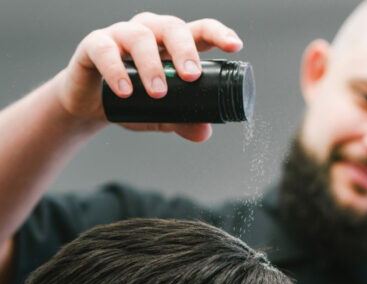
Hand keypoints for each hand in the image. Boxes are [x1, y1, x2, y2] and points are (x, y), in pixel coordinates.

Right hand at [55, 12, 242, 141]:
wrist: (90, 106)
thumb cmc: (131, 102)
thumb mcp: (161, 113)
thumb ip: (182, 119)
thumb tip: (204, 132)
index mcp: (172, 45)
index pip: (200, 30)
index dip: (218, 34)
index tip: (235, 47)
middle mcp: (149, 32)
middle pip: (172, 27)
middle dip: (185, 50)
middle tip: (191, 76)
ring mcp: (121, 35)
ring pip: (140, 36)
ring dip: (152, 65)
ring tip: (158, 93)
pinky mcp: (93, 45)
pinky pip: (104, 49)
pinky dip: (116, 70)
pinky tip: (126, 91)